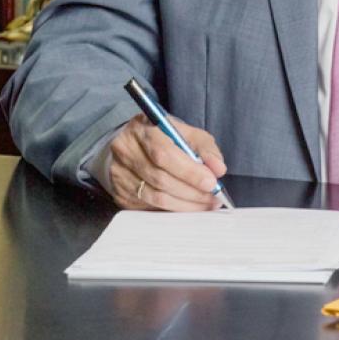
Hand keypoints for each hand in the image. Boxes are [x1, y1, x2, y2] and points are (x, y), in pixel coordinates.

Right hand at [108, 113, 226, 210]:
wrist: (130, 142)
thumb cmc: (161, 136)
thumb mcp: (185, 132)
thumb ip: (205, 148)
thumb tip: (218, 169)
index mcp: (142, 129)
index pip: (164, 154)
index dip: (189, 172)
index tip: (211, 182)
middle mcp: (126, 151)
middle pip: (160, 179)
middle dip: (191, 192)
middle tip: (213, 198)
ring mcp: (120, 174)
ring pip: (155, 197)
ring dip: (184, 205)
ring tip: (204, 204)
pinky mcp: (120, 193)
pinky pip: (149, 208)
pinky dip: (171, 210)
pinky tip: (185, 205)